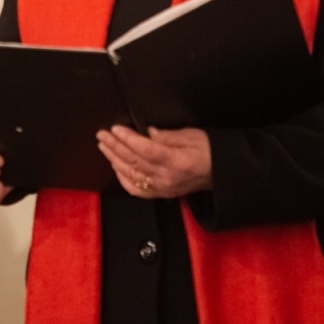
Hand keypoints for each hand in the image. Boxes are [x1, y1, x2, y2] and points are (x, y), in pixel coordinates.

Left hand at [97, 124, 211, 199]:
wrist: (220, 173)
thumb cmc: (209, 152)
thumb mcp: (192, 136)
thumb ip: (168, 135)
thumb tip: (147, 132)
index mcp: (177, 162)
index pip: (146, 151)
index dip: (128, 139)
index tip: (115, 129)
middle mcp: (167, 178)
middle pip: (135, 162)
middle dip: (115, 146)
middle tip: (102, 134)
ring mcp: (162, 188)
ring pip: (131, 175)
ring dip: (114, 159)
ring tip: (104, 146)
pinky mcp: (160, 194)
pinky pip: (136, 189)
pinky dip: (122, 178)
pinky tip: (115, 166)